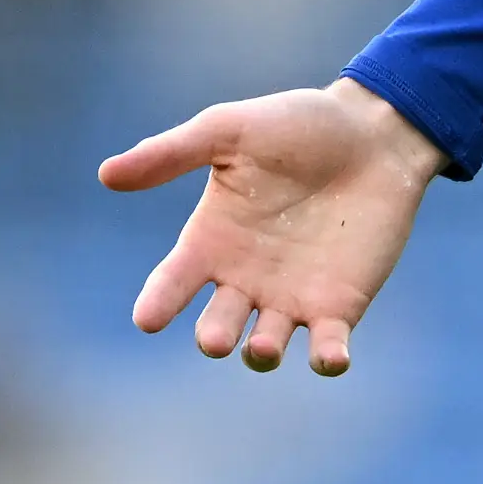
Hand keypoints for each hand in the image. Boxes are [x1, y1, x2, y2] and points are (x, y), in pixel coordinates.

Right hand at [100, 77, 446, 376]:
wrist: (376, 131)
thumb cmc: (299, 125)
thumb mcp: (232, 130)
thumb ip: (173, 152)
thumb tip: (106, 174)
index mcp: (209, 243)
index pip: (171, 284)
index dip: (158, 303)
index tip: (148, 318)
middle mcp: (243, 279)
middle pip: (217, 325)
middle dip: (215, 336)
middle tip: (217, 336)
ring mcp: (290, 297)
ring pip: (265, 345)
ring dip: (263, 352)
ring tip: (264, 346)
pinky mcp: (339, 304)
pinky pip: (328, 345)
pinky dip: (328, 358)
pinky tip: (331, 358)